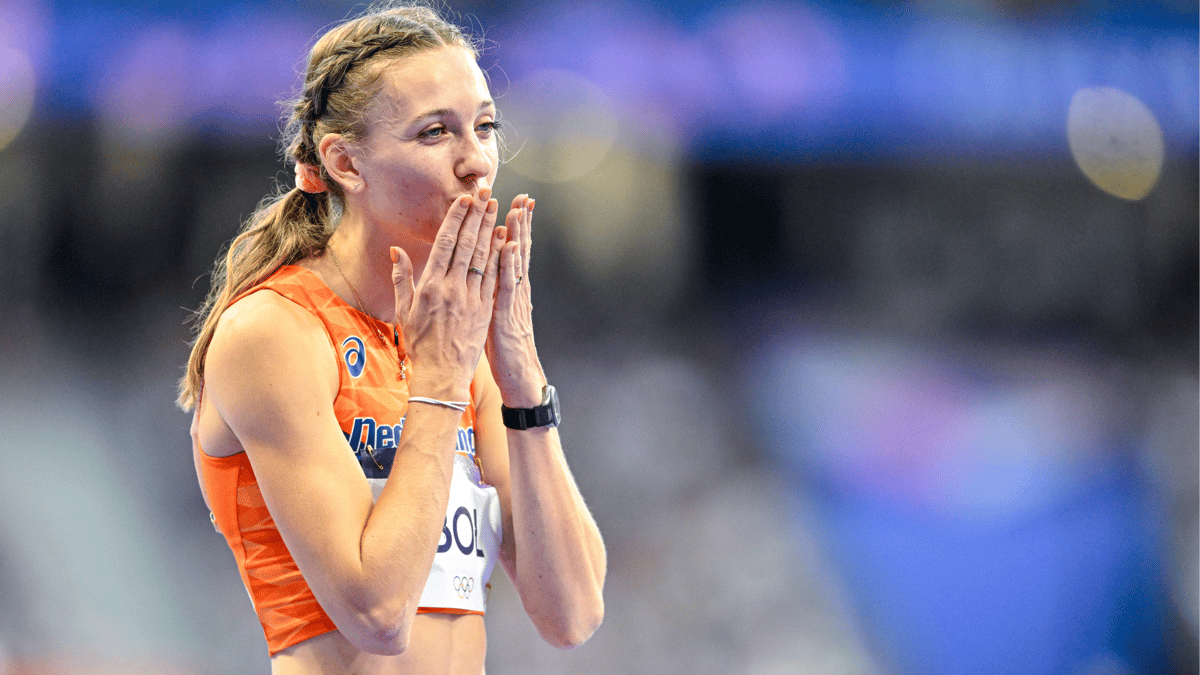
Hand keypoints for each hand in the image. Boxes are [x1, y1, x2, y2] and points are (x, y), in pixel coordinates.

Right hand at [391, 188, 506, 397]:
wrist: (442, 374)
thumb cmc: (420, 343)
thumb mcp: (403, 310)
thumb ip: (402, 278)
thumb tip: (396, 251)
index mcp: (430, 286)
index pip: (445, 244)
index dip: (456, 220)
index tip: (464, 201)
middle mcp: (452, 288)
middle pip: (466, 245)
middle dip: (476, 217)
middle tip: (485, 194)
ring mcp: (471, 298)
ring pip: (482, 257)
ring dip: (489, 230)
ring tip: (496, 208)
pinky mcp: (485, 308)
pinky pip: (494, 277)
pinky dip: (500, 256)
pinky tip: (505, 239)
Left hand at [487, 194, 544, 406]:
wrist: (517, 372)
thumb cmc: (502, 345)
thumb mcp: (495, 313)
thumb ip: (489, 290)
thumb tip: (485, 273)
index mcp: (506, 287)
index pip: (509, 249)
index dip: (511, 227)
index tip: (515, 202)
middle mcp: (514, 288)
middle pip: (517, 248)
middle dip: (520, 222)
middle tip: (524, 196)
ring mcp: (513, 299)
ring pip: (515, 261)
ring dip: (517, 234)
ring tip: (518, 210)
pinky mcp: (508, 313)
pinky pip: (508, 284)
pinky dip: (509, 264)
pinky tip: (510, 246)